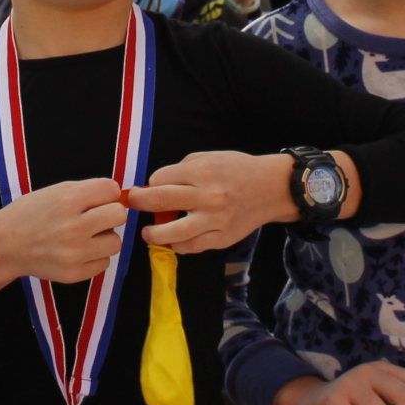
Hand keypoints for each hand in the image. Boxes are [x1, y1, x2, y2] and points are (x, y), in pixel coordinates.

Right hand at [0, 178, 127, 308]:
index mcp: (68, 201)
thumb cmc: (32, 214)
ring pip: (116, 242)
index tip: (95, 199)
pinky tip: (77, 251)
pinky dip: (95, 256)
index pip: (111, 190)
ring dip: (104, 237)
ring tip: (85, 236)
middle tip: (94, 217)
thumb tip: (121, 197)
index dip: (106, 193)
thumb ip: (88, 191)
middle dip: (110, 214)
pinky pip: (104, 263)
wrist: (5, 245)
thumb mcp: (56, 192)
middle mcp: (73, 228)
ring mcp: (74, 254)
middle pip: (119, 215)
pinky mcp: (74, 274)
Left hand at [127, 150, 298, 250]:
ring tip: (148, 233)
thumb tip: (155, 184)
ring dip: (153, 234)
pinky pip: (192, 247)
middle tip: (133, 204)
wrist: (271, 188)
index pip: (160, 179)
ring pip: (174, 233)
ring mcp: (216, 220)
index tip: (148, 187)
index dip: (149, 184)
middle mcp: (208, 196)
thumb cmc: (237, 170)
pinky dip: (178, 245)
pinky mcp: (223, 238)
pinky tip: (174, 240)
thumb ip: (182, 170)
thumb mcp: (209, 157)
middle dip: (139, 203)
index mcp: (202, 172)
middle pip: (160, 201)